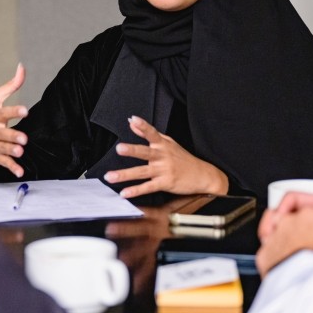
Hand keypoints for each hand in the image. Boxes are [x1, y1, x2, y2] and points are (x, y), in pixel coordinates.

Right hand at [0, 63, 28, 177]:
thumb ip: (12, 85)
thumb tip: (22, 67)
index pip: (5, 112)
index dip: (15, 111)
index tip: (25, 110)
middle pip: (3, 134)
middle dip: (12, 136)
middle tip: (23, 138)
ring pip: (3, 149)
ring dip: (11, 151)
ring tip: (20, 151)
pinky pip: (3, 163)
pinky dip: (11, 168)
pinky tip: (20, 171)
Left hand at [102, 116, 227, 197]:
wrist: (202, 175)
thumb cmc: (183, 158)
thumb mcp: (168, 142)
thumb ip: (148, 133)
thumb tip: (132, 123)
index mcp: (163, 145)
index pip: (152, 133)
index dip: (143, 126)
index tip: (134, 120)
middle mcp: (162, 156)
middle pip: (145, 152)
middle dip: (132, 151)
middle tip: (119, 148)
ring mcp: (164, 170)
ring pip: (142, 172)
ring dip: (125, 174)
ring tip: (110, 176)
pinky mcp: (165, 183)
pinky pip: (148, 187)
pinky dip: (136, 190)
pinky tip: (124, 193)